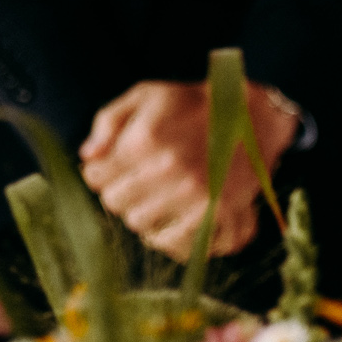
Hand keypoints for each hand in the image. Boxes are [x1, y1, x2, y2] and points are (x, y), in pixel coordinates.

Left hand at [79, 80, 300, 260]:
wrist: (253, 116)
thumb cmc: (194, 105)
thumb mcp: (148, 95)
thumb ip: (109, 121)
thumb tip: (88, 157)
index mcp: (146, 139)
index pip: (96, 177)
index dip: (100, 174)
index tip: (111, 170)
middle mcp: (170, 170)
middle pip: (117, 205)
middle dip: (121, 195)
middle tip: (136, 185)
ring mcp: (197, 195)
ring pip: (143, 227)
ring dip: (144, 217)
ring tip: (154, 202)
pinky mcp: (222, 214)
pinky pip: (181, 245)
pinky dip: (172, 240)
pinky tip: (173, 224)